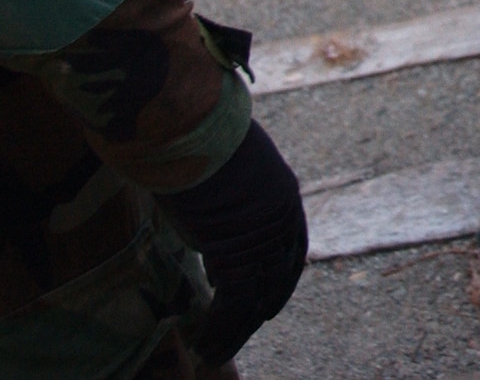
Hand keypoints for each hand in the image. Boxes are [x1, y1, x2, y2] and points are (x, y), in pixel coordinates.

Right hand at [157, 122, 308, 364]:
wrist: (188, 126)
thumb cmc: (194, 139)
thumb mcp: (220, 173)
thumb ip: (225, 207)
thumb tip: (211, 239)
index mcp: (283, 196)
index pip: (291, 250)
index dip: (278, 280)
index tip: (263, 303)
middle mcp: (282, 219)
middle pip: (276, 279)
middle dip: (258, 311)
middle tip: (239, 335)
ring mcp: (265, 237)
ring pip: (254, 299)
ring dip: (234, 331)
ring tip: (213, 353)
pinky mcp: (240, 252)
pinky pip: (233, 304)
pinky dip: (220, 329)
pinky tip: (206, 346)